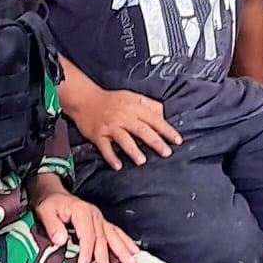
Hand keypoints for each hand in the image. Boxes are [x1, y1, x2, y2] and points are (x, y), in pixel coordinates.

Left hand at [32, 176, 139, 262]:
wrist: (54, 194)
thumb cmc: (50, 204)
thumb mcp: (45, 212)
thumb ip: (52, 226)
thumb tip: (60, 241)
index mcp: (81, 212)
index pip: (87, 235)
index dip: (87, 253)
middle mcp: (94, 215)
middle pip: (103, 238)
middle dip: (105, 258)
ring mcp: (100, 218)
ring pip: (113, 235)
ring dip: (123, 251)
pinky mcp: (102, 222)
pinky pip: (116, 232)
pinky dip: (126, 242)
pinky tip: (134, 250)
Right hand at [65, 84, 182, 169]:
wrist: (85, 99)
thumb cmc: (111, 99)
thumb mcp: (132, 96)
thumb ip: (149, 104)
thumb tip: (163, 115)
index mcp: (134, 107)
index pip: (154, 119)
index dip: (167, 130)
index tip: (177, 141)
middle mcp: (123, 116)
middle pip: (142, 130)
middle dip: (155, 142)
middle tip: (166, 153)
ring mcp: (110, 126)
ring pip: (123, 139)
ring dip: (133, 150)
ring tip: (142, 161)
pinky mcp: (97, 134)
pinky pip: (104, 147)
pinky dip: (111, 157)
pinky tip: (118, 166)